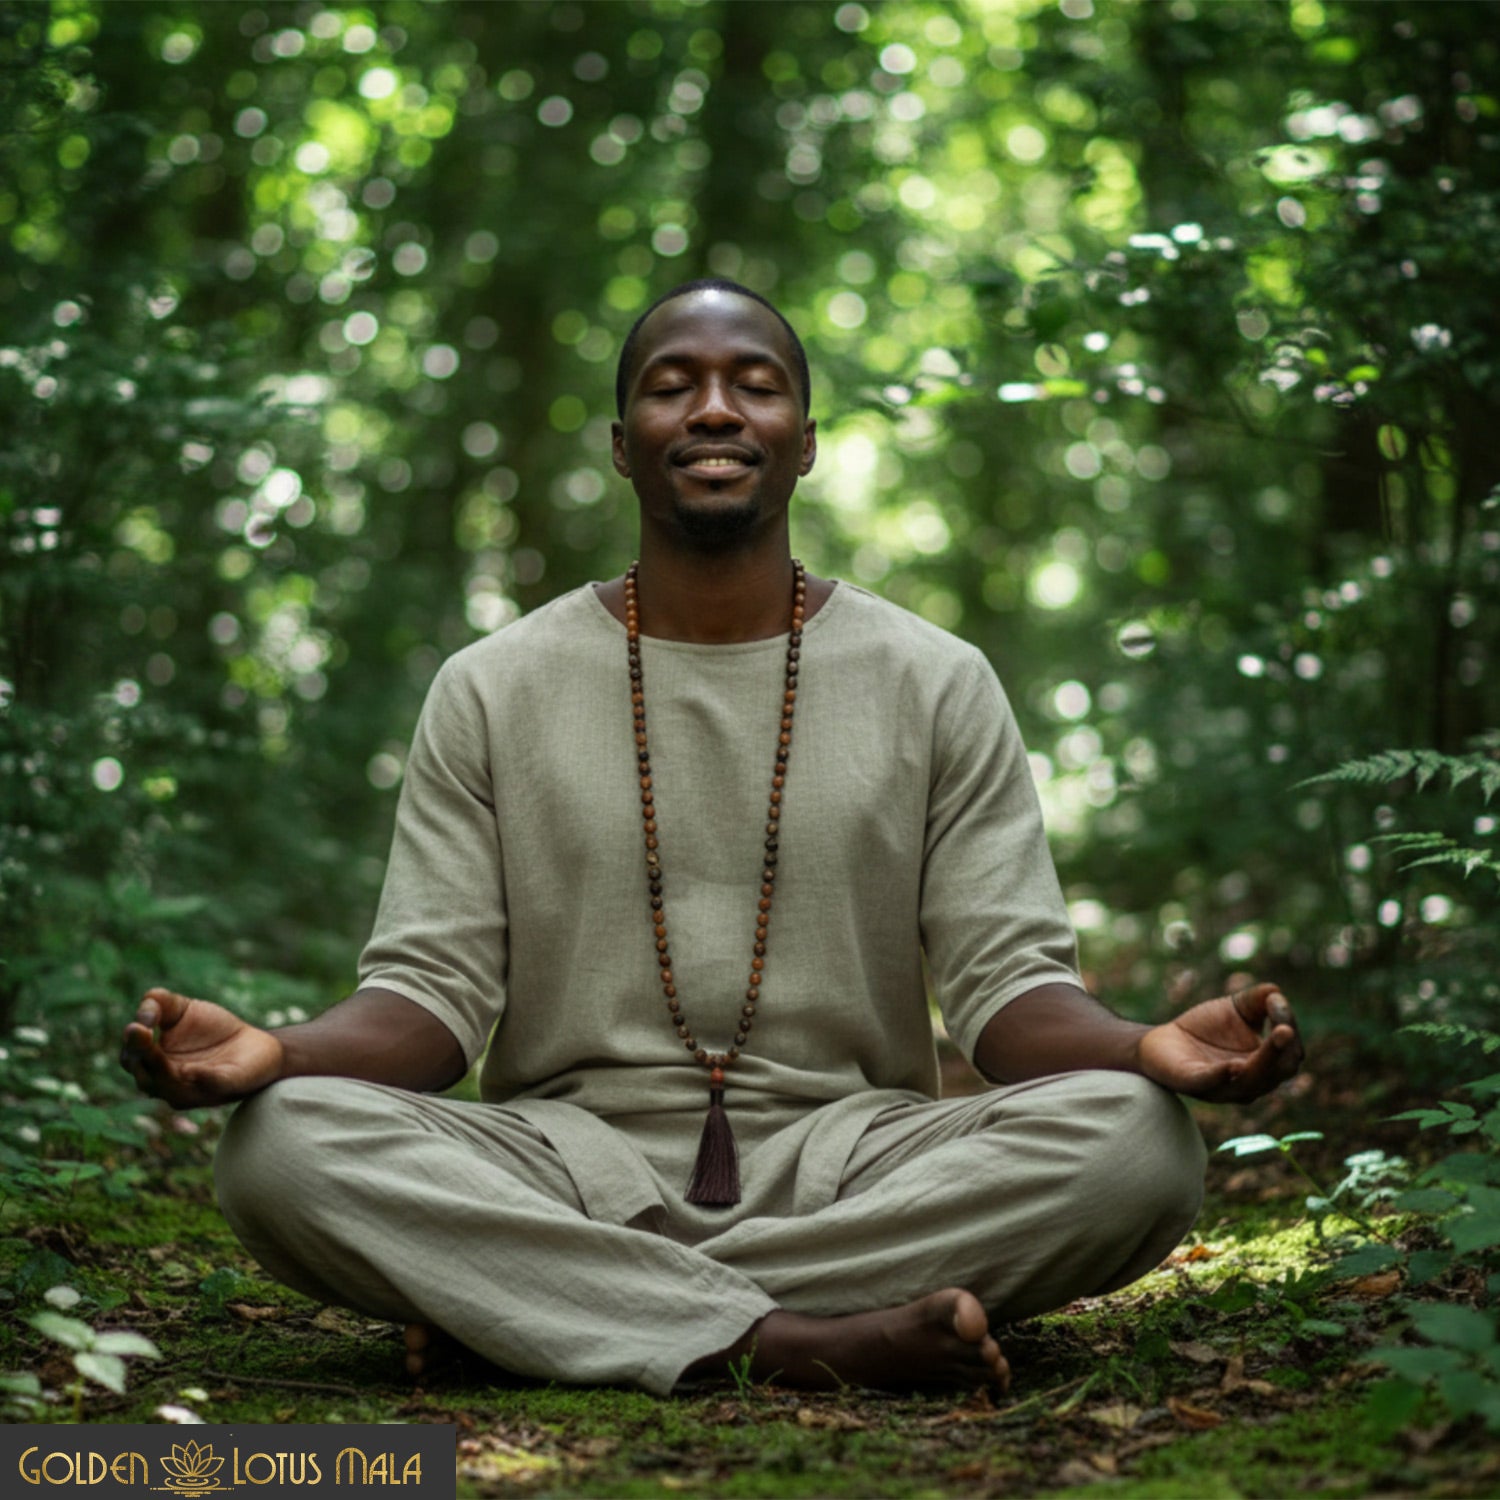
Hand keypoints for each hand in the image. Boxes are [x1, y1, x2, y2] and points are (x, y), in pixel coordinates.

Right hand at [120, 987, 284, 1108]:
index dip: (132, 1042)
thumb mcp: (183, 1008)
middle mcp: (170, 1082)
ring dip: (163, 1072)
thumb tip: (145, 1010)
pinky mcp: (226, 1086)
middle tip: (140, 1033)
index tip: (138, 1025)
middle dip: (141, 1056)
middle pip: (145, 1078)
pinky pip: (212, 1086)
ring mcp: (197, 1089)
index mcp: (155, 1063)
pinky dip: (203, 1080)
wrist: (256, 1043)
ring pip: (172, 1089)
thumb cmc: (213, 1029)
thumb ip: (160, 1002)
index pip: (131, 1058)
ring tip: (156, 1051)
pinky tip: (194, 1071)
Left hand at [1136, 982, 1302, 1103]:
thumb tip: (1276, 994)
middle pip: (1277, 1071)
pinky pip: (1210, 1083)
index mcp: (1266, 1066)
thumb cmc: (1206, 1027)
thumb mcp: (1237, 1007)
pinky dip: (1223, 1076)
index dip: (1289, 1029)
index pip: (1290, 1054)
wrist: (1162, 1040)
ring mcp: (1222, 1088)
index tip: (1276, 1003)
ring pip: (1251, 1082)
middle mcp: (1250, 1083)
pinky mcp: (1192, 1084)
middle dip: (1282, 1050)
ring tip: (1274, 1038)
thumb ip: (1259, 998)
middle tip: (1285, 1029)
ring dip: (1263, 1062)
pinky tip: (1234, 1066)